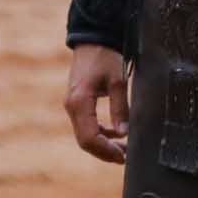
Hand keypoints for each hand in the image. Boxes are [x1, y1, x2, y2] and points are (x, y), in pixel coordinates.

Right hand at [64, 44, 131, 165]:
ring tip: (124, 150)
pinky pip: (86, 126)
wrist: (93, 40)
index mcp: (79, 102)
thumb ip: (120, 108)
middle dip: (105, 152)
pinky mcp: (77, 104)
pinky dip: (100, 134)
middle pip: (85, 141)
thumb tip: (123, 134)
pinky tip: (116, 135)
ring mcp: (73, 106)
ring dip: (103, 145)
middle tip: (125, 158)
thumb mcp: (117, 81)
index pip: (89, 137)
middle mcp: (72, 107)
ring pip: (85, 135)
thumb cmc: (105, 57)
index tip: (123, 156)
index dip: (106, 150)